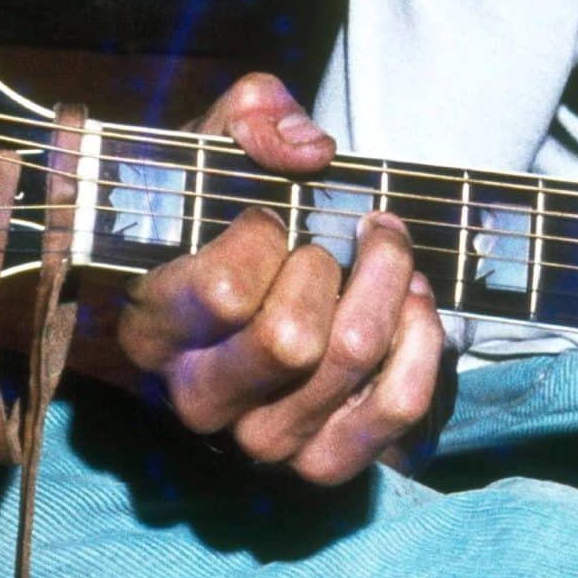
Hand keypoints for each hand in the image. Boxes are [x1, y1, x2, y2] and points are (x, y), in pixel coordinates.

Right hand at [117, 73, 444, 483]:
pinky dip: (423, 342)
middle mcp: (199, 399)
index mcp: (154, 327)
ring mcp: (263, 440)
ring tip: (388, 253)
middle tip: (344, 235)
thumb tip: (309, 153)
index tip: (274, 215)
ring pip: (351, 359)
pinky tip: (413, 303)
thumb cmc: (231, 213)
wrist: (259, 286)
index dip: (266, 236)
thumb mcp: (222, 145)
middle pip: (291, 339)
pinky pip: (398, 405)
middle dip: (336, 264)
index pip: (223, 291)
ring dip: (388, 285)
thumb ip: (251, 117)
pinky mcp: (326, 461)